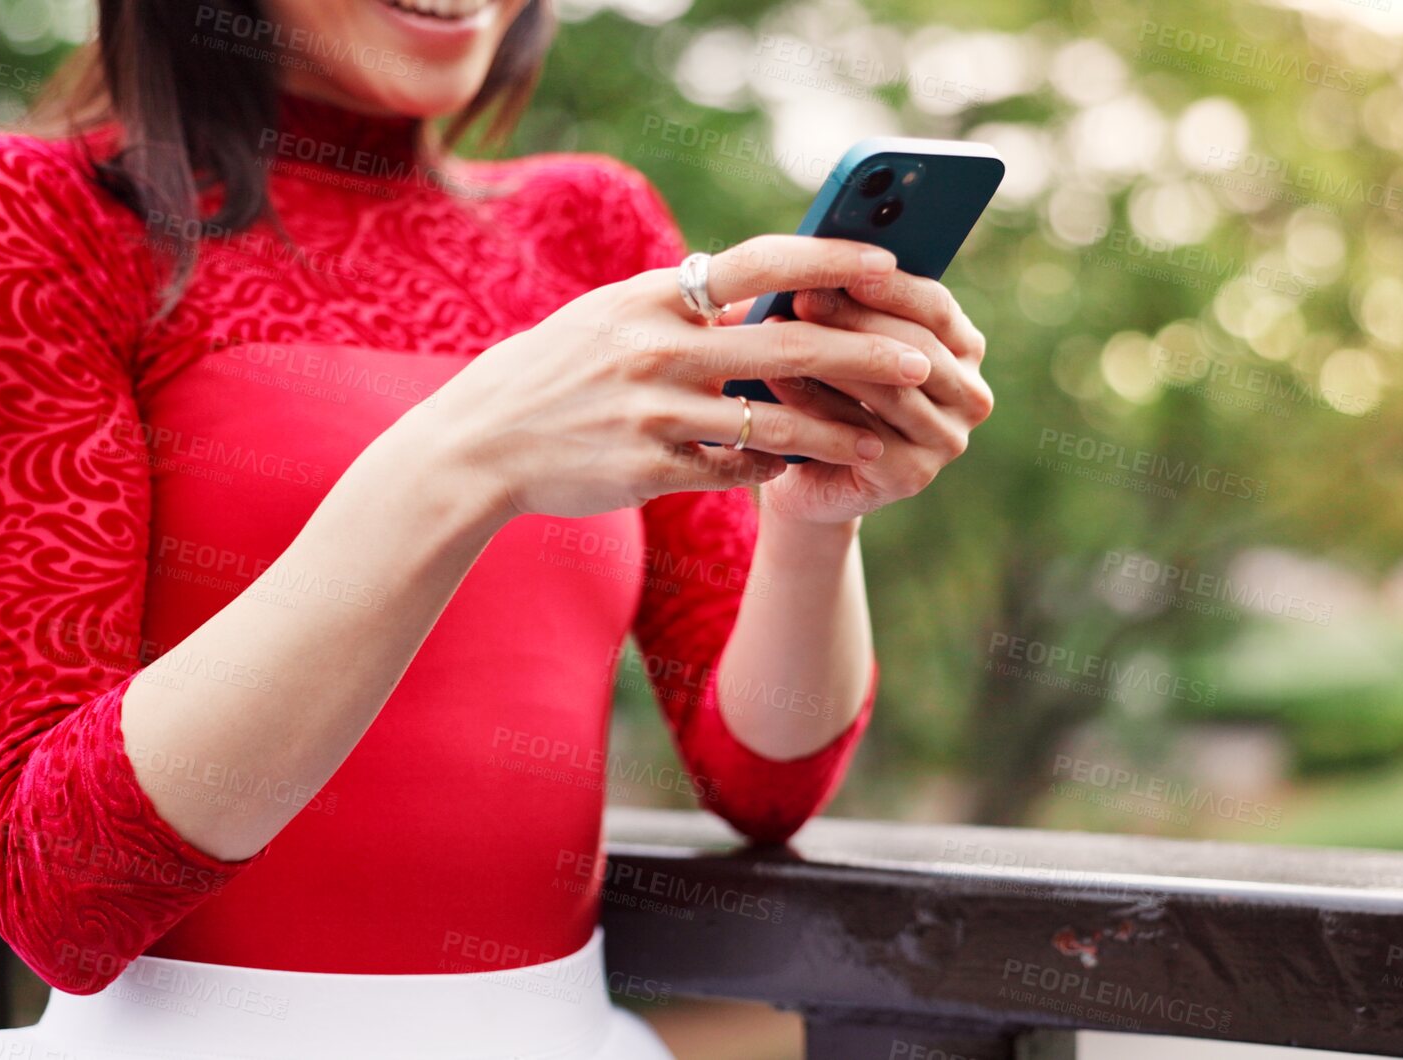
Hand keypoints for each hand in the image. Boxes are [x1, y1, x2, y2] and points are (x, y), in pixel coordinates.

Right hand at [401, 236, 937, 518]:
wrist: (482, 441)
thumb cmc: (557, 371)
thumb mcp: (612, 316)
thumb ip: (684, 306)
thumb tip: (766, 293)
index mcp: (653, 297)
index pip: (760, 264)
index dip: (830, 263)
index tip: (886, 266)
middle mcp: (658, 348)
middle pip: (789, 347)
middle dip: (866, 355)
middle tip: (920, 361)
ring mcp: (654, 413)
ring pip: (774, 425)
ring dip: (835, 434)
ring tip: (878, 442)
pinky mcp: (649, 470)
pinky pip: (734, 471)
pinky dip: (769, 470)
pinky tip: (791, 470)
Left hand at [753, 273, 994, 524]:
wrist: (812, 471)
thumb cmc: (828, 389)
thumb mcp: (845, 338)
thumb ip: (850, 300)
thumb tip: (820, 254)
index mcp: (964, 348)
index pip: (937, 307)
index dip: (890, 286)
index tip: (842, 266)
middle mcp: (970, 395)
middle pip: (916, 346)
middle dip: (855, 319)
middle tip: (802, 297)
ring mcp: (948, 440)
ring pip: (890, 390)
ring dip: (832, 358)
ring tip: (780, 332)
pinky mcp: (915, 475)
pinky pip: (862, 433)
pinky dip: (817, 404)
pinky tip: (779, 381)